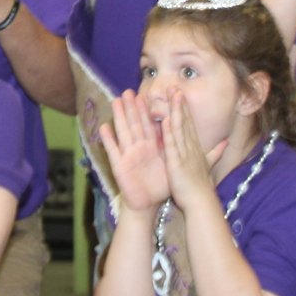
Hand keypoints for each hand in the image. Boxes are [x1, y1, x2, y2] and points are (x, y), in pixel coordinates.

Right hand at [99, 91, 169, 213]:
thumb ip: (180, 148)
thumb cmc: (160, 184)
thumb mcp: (173, 163)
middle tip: (127, 91)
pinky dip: (108, 140)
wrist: (148, 204)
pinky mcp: (119, 166)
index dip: (146, 110)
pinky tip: (103, 128)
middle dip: (131, 108)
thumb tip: (192, 136)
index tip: (144, 94)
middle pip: (134, 124)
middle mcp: (138, 147)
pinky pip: (113, 151)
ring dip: (118, 117)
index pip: (149, 124)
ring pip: (123, 132)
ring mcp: (128, 155)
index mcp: (152, 146)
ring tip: (115, 101)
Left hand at [160, 90, 224, 218]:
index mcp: (195, 148)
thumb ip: (216, 152)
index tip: (181, 94)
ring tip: (172, 94)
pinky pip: (172, 145)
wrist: (201, 203)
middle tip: (175, 86)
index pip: (189, 124)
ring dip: (175, 110)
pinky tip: (166, 119)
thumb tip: (225, 141)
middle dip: (180, 103)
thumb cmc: (201, 187)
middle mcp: (191, 147)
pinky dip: (169, 132)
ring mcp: (184, 154)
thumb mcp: (208, 165)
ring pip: (179, 128)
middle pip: (185, 121)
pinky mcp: (177, 163)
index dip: (185, 108)